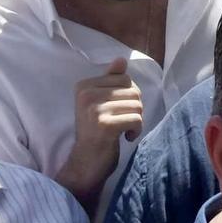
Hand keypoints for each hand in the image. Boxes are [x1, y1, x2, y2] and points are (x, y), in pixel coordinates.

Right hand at [61, 60, 143, 204]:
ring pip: (137, 105)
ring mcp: (94, 109)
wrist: (85, 163)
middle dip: (135, 108)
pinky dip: (136, 130)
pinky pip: (136, 119)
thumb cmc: (96, 133)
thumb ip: (110, 81)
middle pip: (133, 91)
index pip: (124, 79)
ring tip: (124, 131)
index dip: (130, 97)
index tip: (118, 112)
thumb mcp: (100, 104)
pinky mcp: (104, 124)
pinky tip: (126, 138)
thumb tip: (121, 59)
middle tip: (124, 123)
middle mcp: (86, 94)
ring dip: (137, 120)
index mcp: (84, 85)